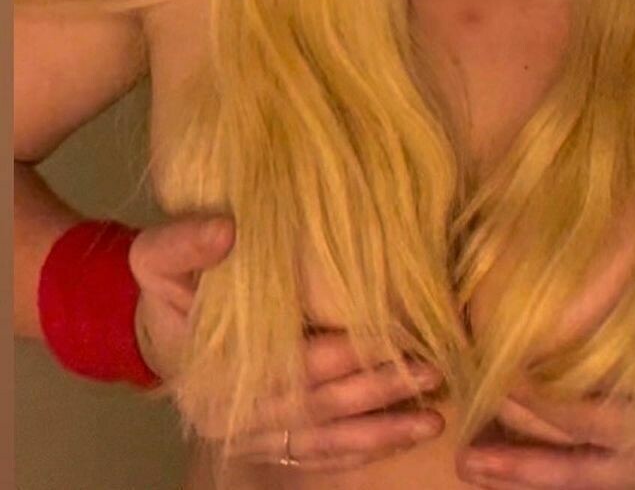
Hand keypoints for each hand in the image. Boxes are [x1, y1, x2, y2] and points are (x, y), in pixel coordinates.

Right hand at [130, 214, 446, 471]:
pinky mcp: (265, 444)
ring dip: (379, 430)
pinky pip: (315, 455)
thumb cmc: (165, 289)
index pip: (290, 362)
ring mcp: (250, 434)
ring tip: (430, 416)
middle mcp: (232, 412)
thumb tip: (225, 229)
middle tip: (431, 368)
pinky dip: (359, 451)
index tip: (396, 332)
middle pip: (316, 403)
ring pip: (323, 437)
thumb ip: (185, 243)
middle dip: (376, 389)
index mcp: (213, 368)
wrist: (151, 332)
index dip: (344, 351)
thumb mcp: (158, 255)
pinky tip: (400, 438)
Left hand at [457, 290, 634, 488]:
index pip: (587, 403)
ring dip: (521, 471)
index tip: (494, 359)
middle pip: (571, 442)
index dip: (536, 387)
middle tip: (462, 406)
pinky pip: (590, 483)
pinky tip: (507, 473)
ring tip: (468, 462)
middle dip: (516, 425)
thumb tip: (616, 247)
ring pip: (575, 477)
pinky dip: (549, 477)